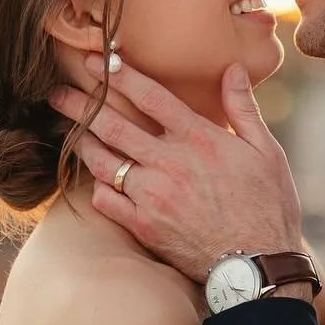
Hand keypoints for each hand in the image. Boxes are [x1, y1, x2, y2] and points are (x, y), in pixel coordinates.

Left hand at [50, 54, 303, 282]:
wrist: (257, 265)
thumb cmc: (268, 206)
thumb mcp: (266, 151)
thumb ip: (243, 108)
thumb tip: (232, 68)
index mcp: (199, 139)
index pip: (150, 96)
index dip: (119, 75)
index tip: (96, 60)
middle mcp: (170, 164)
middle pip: (113, 125)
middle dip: (81, 105)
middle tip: (56, 92)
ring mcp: (152, 196)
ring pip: (102, 161)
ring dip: (81, 142)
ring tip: (67, 130)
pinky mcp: (144, 226)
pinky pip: (105, 200)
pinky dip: (95, 185)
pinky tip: (92, 176)